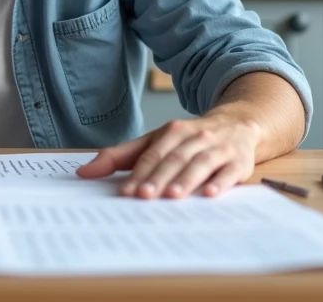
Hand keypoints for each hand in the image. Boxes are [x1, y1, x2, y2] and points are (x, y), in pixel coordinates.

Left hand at [76, 112, 262, 198]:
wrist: (238, 124)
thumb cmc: (189, 139)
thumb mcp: (155, 141)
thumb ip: (120, 157)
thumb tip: (83, 172)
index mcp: (172, 131)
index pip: (152, 154)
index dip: (139, 173)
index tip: (125, 192)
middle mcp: (195, 137)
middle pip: (174, 158)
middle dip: (158, 177)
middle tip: (144, 197)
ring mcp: (218, 148)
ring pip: (200, 163)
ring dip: (186, 179)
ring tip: (172, 196)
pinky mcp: (239, 161)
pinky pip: (230, 172)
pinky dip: (220, 182)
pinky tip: (210, 194)